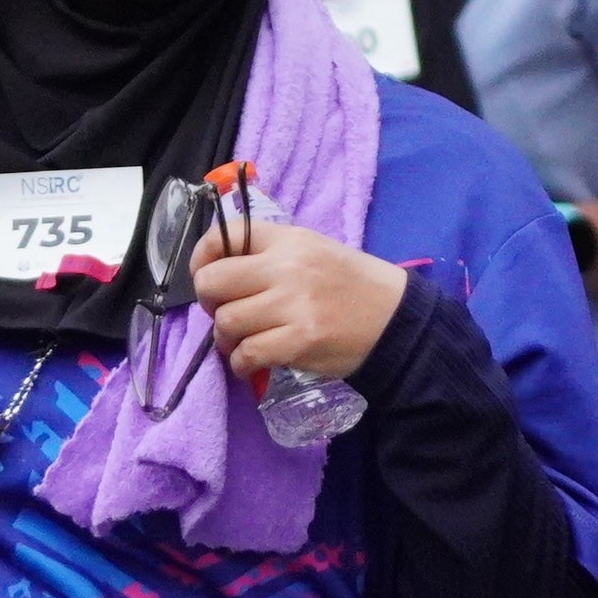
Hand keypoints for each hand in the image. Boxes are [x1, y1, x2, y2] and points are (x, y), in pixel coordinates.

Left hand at [191, 221, 410, 385]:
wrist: (396, 320)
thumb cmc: (352, 285)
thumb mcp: (313, 251)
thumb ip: (271, 254)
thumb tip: (221, 271)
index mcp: (289, 240)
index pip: (227, 234)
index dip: (202, 255)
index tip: (204, 275)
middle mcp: (287, 268)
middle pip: (213, 281)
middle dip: (209, 303)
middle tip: (224, 313)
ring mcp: (293, 306)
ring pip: (227, 322)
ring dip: (226, 339)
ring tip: (241, 343)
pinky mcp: (299, 341)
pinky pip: (248, 354)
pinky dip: (241, 364)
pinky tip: (252, 363)